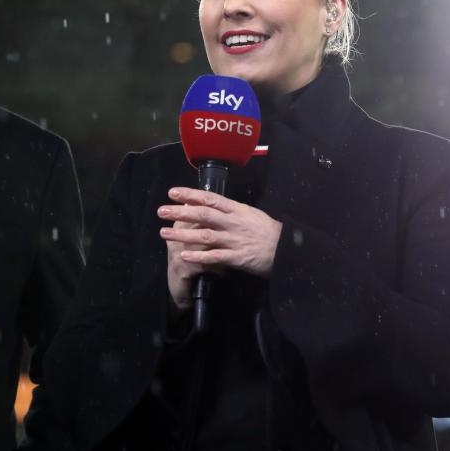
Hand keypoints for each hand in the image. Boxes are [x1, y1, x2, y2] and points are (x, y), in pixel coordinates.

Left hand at [158, 187, 281, 307]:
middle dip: (180, 212)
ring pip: (204, 235)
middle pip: (202, 214)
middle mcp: (233, 222)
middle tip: (162, 210)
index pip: (210, 198)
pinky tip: (183, 255)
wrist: (287, 249)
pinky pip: (214, 256)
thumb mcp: (250, 214)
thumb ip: (230, 211)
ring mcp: (234, 240)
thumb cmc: (267, 232)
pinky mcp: (237, 257)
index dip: (190, 194)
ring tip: (163, 233)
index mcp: (236, 210)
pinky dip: (198, 256)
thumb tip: (211, 205)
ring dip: (182, 234)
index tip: (173, 192)